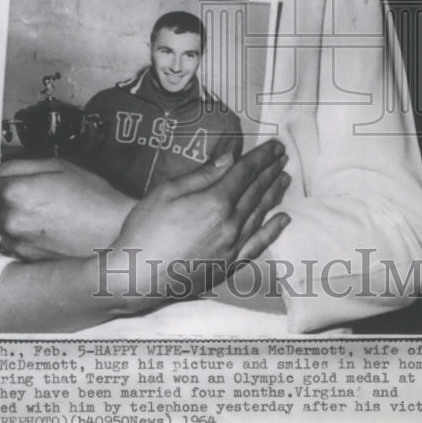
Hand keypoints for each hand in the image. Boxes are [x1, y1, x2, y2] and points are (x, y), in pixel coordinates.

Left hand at [0, 158, 134, 260]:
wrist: (115, 235)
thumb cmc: (93, 197)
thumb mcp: (58, 167)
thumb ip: (17, 166)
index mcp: (15, 192)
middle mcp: (10, 220)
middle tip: (22, 193)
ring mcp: (16, 243)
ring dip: (4, 218)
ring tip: (32, 212)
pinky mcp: (25, 260)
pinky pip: (7, 244)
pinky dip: (15, 236)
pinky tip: (38, 230)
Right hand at [104, 139, 290, 309]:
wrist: (137, 277)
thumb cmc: (145, 230)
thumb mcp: (167, 192)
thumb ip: (202, 175)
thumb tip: (230, 158)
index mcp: (215, 202)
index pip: (245, 172)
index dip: (262, 157)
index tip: (276, 145)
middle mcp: (230, 224)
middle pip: (257, 191)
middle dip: (271, 170)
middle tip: (283, 156)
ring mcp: (232, 247)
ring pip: (261, 214)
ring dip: (274, 193)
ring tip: (285, 177)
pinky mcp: (229, 265)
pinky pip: (259, 244)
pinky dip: (273, 230)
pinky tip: (283, 219)